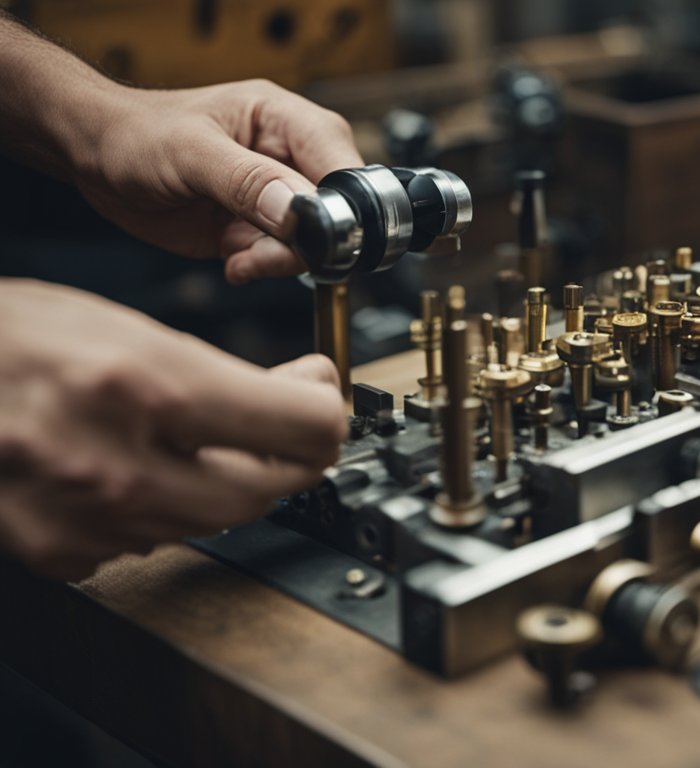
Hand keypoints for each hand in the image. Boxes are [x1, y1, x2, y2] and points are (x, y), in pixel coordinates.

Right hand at [0, 279, 347, 580]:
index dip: (327, 410)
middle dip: (289, 452)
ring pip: (215, 519)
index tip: (322, 395)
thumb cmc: (0, 339)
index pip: (303, 428)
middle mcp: (122, 461)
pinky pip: (150, 541)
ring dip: (228, 478)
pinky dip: (161, 507)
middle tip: (282, 413)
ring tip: (199, 431)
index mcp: (146, 384)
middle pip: (272, 487)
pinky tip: (135, 465)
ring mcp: (90, 518)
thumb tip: (300, 394)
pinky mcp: (62, 553)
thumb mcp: (115, 323)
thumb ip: (214, 370)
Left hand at [72, 79, 363, 283]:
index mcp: (289, 121)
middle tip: (255, 250)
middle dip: (300, 243)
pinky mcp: (262, 227)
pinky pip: (283, 260)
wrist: (98, 157)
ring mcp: (280, 197)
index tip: (308, 234)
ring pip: (312, 244)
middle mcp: (293, 159)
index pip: (343, 168)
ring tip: (236, 253)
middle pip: (336, 214)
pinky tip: (231, 258)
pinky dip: (259, 267)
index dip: (337, 207)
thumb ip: (247, 181)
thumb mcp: (190, 152)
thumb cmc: (137, 133)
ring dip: (275, 260)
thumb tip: (298, 211)